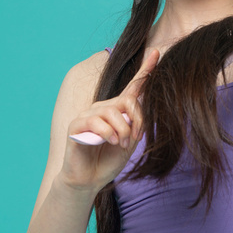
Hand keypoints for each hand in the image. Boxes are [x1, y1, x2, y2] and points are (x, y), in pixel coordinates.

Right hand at [60, 49, 159, 193]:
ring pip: (113, 112)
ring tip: (120, 144)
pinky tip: (109, 141)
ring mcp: (89, 114)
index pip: (133, 87)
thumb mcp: (130, 141)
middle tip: (134, 138)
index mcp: (118, 110)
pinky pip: (95, 121)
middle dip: (137, 120)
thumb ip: (135, 123)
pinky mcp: (77, 124)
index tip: (156, 53)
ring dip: (122, 130)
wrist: (89, 180)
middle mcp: (103, 107)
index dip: (145, 70)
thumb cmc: (109, 160)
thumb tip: (136, 109)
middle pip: (128, 101)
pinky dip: (107, 132)